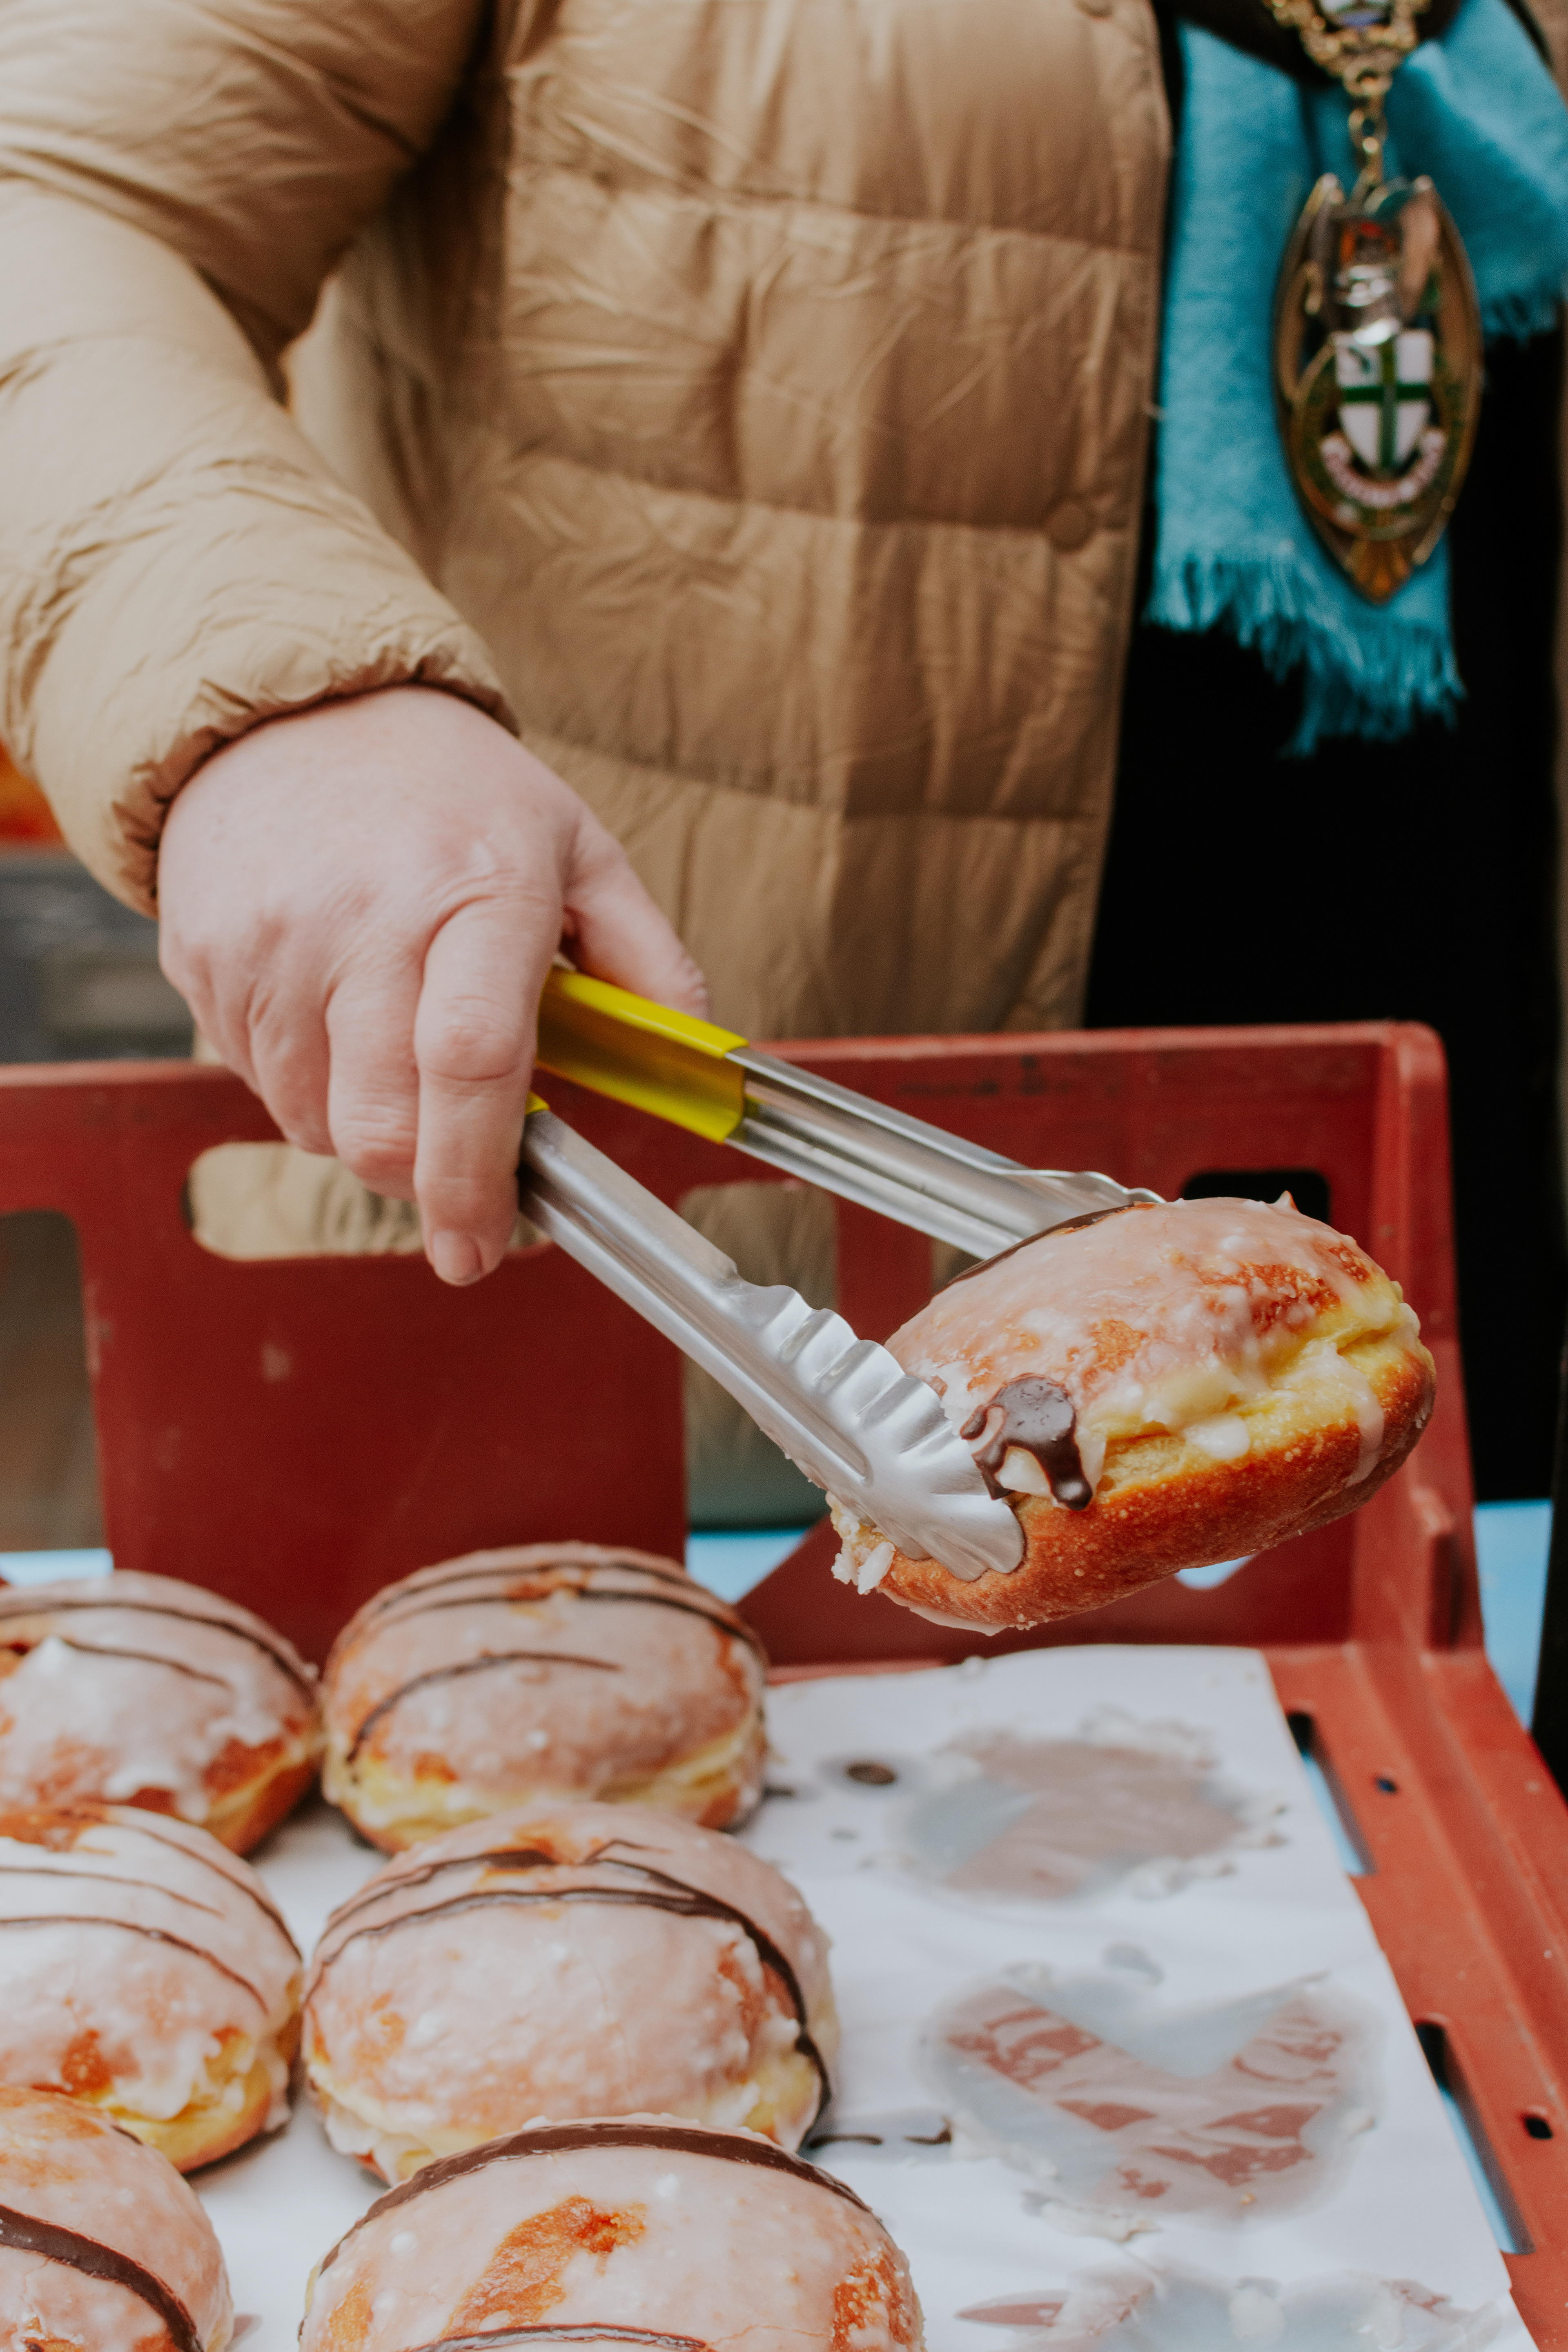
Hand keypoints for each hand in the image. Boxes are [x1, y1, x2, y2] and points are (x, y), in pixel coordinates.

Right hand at [158, 686, 706, 1283]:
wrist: (291, 711)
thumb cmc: (449, 791)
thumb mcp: (578, 847)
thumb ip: (646, 959)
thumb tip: (692, 1060)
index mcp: (475, 889)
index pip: (472, 1063)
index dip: (477, 1177)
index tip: (485, 1243)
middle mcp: (362, 921)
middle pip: (381, 1124)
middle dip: (423, 1180)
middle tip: (456, 1170)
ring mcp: (270, 945)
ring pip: (316, 1121)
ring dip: (368, 1126)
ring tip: (397, 1047)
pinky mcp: (203, 962)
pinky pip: (259, 1082)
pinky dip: (309, 1083)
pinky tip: (335, 1015)